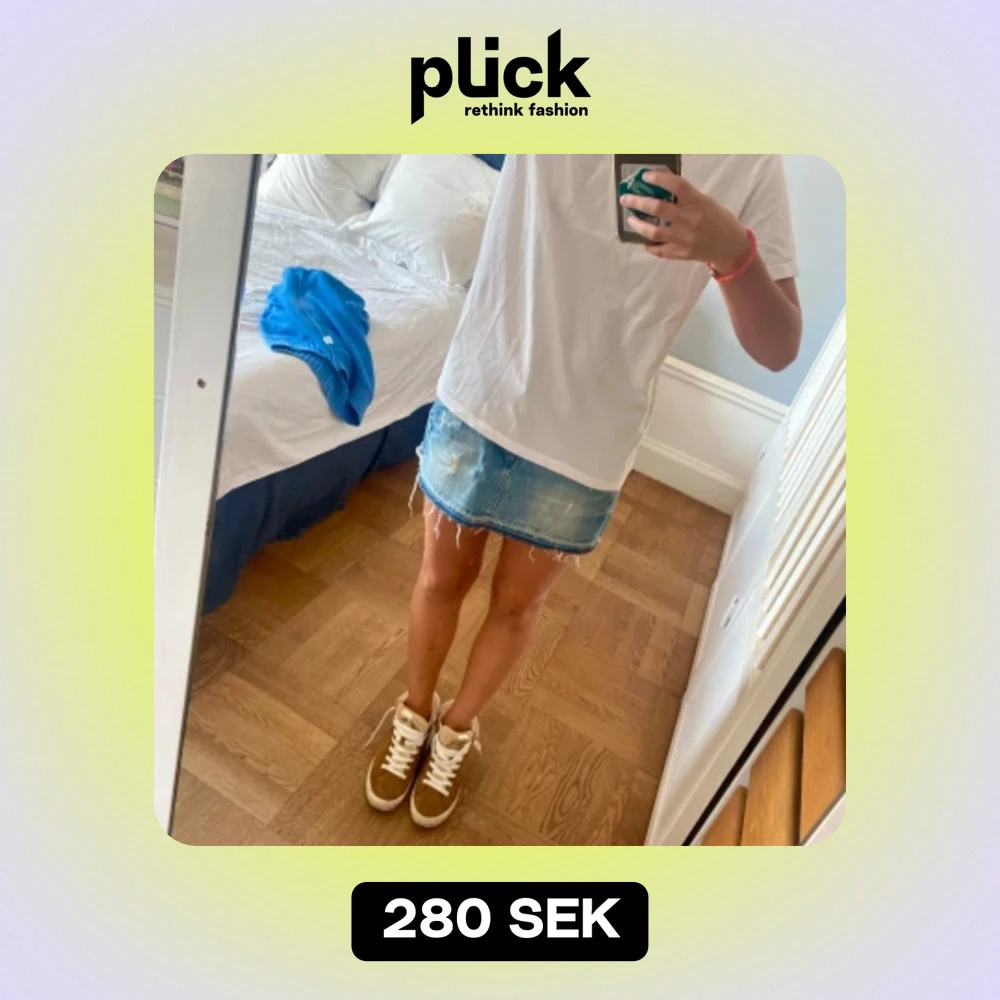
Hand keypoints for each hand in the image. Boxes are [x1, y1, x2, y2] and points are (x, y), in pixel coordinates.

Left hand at [620, 171, 749, 270]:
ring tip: (631, 219)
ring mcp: (685, 239)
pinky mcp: (681, 254)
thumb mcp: (707, 202)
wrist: (731, 247)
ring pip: (653, 232)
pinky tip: (644, 239)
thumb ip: (687, 197)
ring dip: (638, 225)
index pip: (677, 185)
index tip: (645, 176)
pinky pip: (659, 250)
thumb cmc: (718, 220)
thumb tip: (661, 188)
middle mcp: (691, 220)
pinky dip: (649, 244)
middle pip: (658, 209)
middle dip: (638, 202)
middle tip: (626, 199)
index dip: (659, 178)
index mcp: (699, 203)